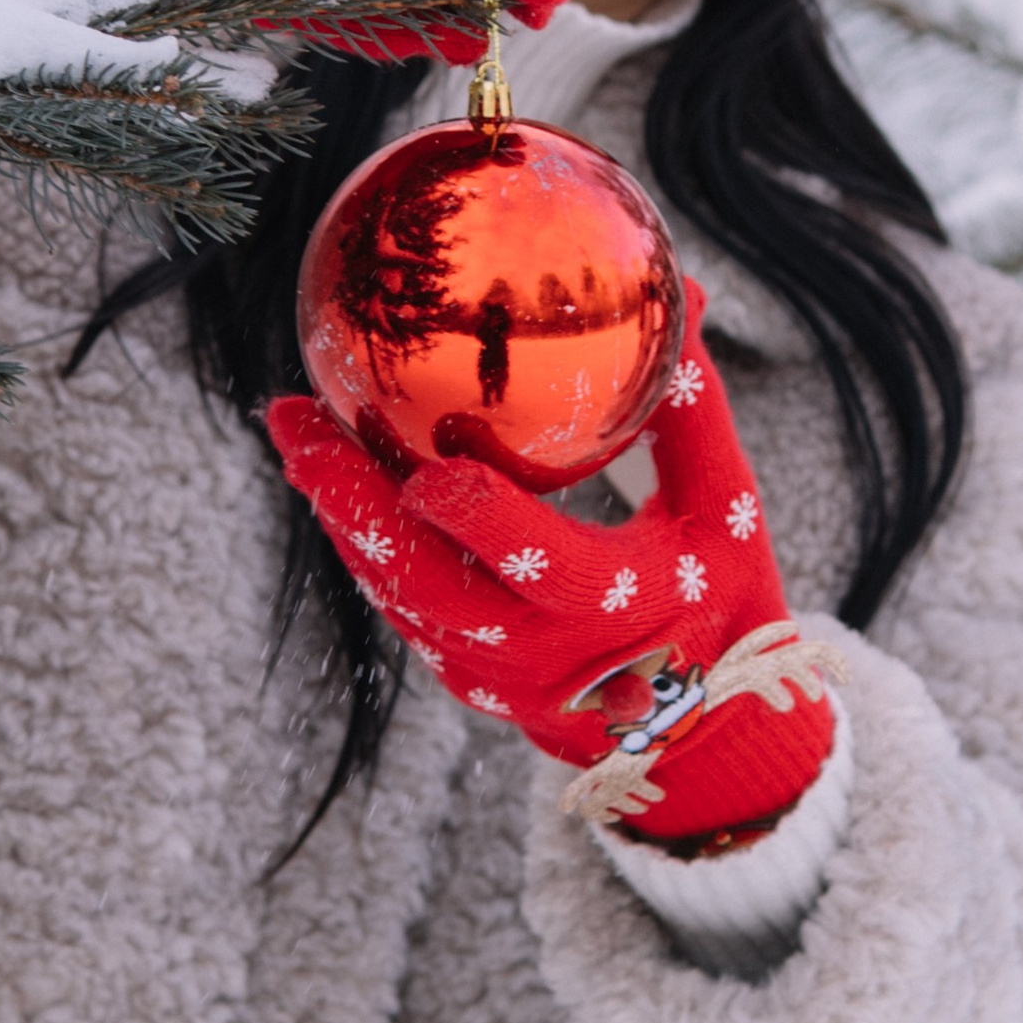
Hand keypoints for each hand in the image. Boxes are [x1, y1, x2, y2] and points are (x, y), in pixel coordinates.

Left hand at [265, 283, 834, 848]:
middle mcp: (542, 655)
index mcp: (614, 608)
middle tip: (300, 428)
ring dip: (344, 520)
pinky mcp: (469, 684)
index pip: (540, 563)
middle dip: (354, 507)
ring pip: (401, 600)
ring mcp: (496, 679)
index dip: (481, 521)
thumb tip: (681, 290)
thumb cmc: (724, 598)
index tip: (428, 469)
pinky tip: (330, 482)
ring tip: (297, 435)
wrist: (704, 732)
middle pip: (425, 585)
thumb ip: (689, 408)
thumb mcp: (724, 505)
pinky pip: (405, 613)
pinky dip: (367, 548)